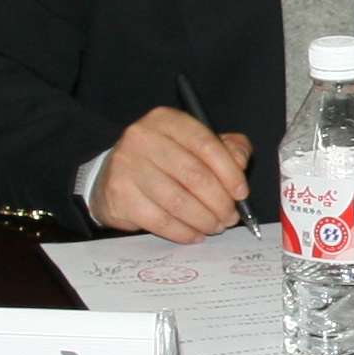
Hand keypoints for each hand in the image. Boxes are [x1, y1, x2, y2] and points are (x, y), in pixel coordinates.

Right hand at [90, 107, 253, 243]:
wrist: (112, 175)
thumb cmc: (162, 160)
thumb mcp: (193, 144)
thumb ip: (225, 147)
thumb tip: (241, 161)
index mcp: (166, 120)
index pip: (206, 144)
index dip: (229, 172)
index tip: (241, 194)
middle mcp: (143, 138)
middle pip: (194, 176)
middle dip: (219, 202)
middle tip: (230, 217)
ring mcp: (127, 166)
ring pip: (178, 202)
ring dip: (204, 220)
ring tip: (214, 227)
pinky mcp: (119, 195)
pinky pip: (160, 221)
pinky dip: (183, 232)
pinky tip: (194, 234)